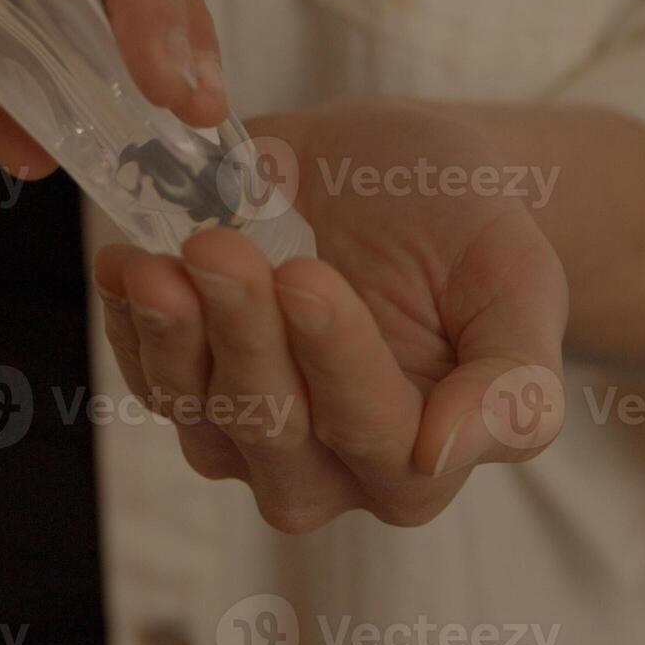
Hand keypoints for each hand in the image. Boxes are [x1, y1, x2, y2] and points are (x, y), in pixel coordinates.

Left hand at [93, 99, 569, 531]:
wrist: (398, 176)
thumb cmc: (465, 227)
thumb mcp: (518, 280)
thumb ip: (513, 379)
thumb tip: (448, 452)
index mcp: (422, 458)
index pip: (373, 429)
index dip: (334, 358)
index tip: (305, 276)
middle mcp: (330, 469)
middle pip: (273, 430)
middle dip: (242, 338)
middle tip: (219, 249)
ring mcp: (249, 433)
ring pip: (199, 410)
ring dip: (170, 337)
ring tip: (157, 261)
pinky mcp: (191, 385)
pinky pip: (148, 373)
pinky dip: (129, 320)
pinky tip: (125, 263)